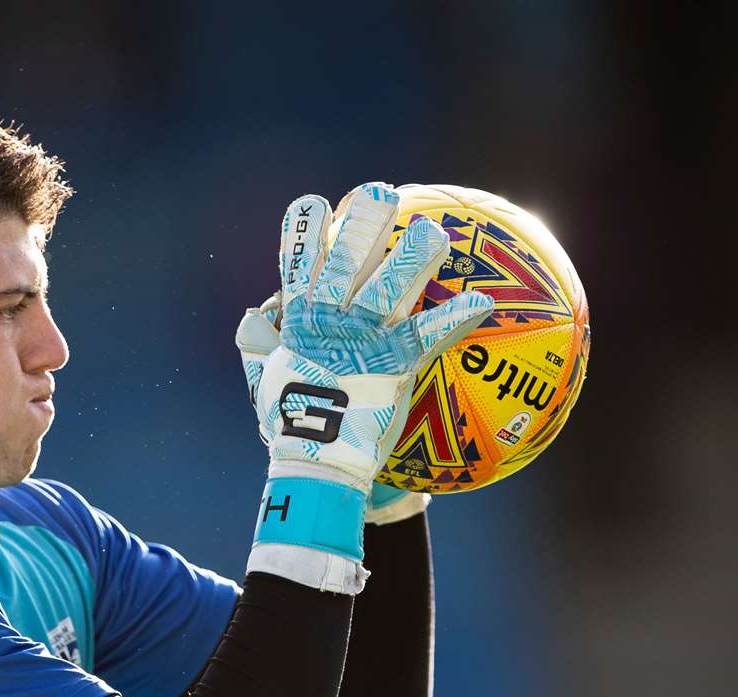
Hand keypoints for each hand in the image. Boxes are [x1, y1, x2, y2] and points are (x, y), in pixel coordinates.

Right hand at [237, 183, 491, 589]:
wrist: (313, 464)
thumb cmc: (292, 428)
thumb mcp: (268, 381)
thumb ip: (263, 347)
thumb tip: (254, 322)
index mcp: (299, 319)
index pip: (295, 262)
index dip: (304, 229)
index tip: (317, 205)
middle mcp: (328, 319)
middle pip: (344, 257)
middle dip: (362, 220)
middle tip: (380, 192)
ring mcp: (360, 339)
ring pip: (389, 285)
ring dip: (413, 255)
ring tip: (435, 231)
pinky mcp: (391, 364)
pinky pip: (430, 334)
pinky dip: (456, 317)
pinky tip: (483, 302)